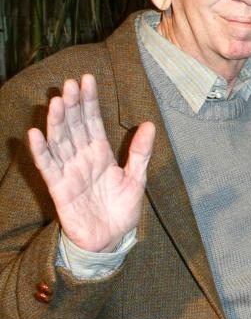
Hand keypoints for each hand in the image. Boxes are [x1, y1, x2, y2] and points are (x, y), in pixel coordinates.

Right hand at [27, 74, 155, 252]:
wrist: (112, 239)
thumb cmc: (122, 209)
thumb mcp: (137, 177)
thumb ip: (140, 152)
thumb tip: (148, 123)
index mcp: (100, 153)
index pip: (92, 121)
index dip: (89, 101)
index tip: (87, 79)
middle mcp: (82, 158)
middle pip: (74, 126)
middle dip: (71, 105)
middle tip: (70, 83)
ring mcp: (69, 172)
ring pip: (59, 142)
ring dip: (56, 122)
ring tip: (55, 101)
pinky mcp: (60, 189)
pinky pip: (48, 167)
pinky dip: (41, 152)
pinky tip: (34, 134)